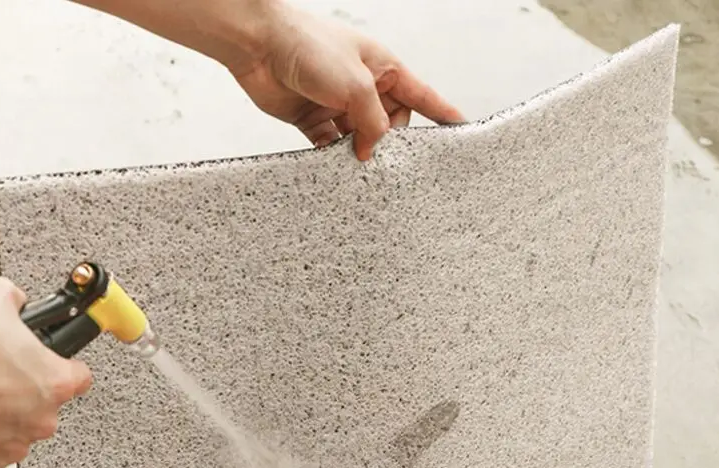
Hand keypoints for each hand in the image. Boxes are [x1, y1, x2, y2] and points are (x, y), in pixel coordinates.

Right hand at [0, 278, 91, 467]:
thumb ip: (18, 302)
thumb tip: (17, 303)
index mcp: (56, 383)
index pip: (79, 376)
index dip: (63, 366)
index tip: (53, 363)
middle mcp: (42, 419)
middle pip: (45, 406)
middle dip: (25, 392)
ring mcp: (13, 446)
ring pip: (17, 430)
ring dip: (2, 416)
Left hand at [75, 0, 462, 160]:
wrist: (258, 45)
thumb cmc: (309, 45)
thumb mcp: (355, 84)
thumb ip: (373, 123)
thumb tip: (373, 154)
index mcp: (384, 68)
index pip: (422, 97)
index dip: (442, 115)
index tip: (460, 132)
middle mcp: (364, 88)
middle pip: (390, 126)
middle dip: (390, 144)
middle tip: (387, 160)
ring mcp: (338, 105)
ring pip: (361, 141)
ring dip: (360, 155)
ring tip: (361, 170)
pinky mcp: (314, 121)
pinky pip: (332, 149)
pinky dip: (334, 160)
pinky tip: (335, 169)